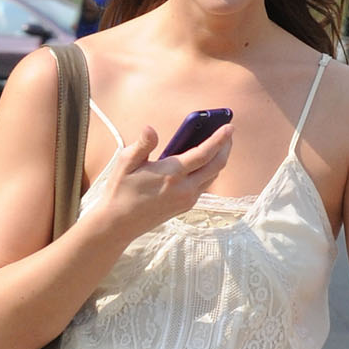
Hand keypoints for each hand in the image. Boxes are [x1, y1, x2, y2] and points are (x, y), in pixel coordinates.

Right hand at [85, 120, 232, 243]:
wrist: (119, 223)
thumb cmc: (120, 189)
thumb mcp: (125, 162)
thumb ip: (142, 145)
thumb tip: (150, 129)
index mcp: (172, 174)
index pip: (204, 154)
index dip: (219, 139)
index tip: (229, 126)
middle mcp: (185, 189)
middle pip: (216, 166)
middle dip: (225, 147)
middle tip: (228, 132)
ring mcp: (187, 199)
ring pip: (213, 176)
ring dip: (219, 159)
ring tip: (219, 144)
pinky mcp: (186, 206)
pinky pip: (205, 185)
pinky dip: (209, 171)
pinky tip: (205, 161)